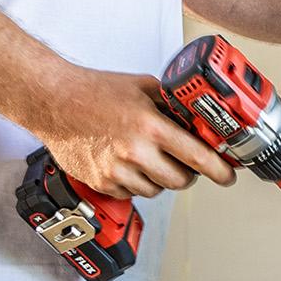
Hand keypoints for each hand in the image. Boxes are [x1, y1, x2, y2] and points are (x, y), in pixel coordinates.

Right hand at [33, 68, 235, 200]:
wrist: (53, 102)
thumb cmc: (94, 91)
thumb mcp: (142, 86)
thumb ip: (171, 102)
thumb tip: (197, 115)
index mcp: (150, 126)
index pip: (198, 157)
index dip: (219, 170)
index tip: (227, 174)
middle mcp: (135, 152)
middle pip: (180, 181)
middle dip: (189, 174)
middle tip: (187, 163)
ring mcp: (117, 171)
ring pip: (156, 190)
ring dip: (161, 178)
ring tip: (151, 157)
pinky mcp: (102, 183)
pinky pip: (132, 193)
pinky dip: (137, 182)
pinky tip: (129, 163)